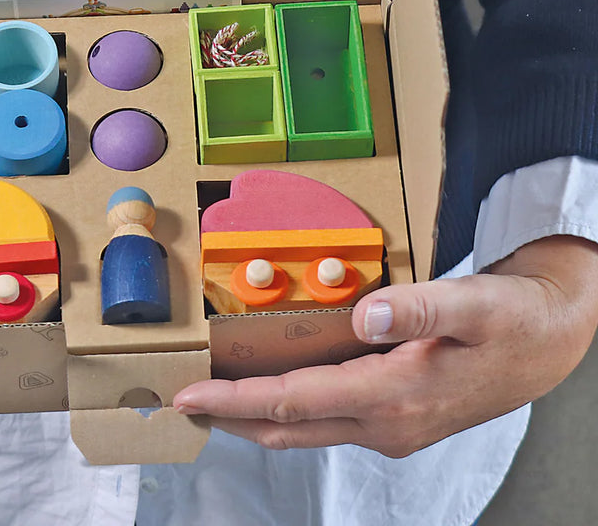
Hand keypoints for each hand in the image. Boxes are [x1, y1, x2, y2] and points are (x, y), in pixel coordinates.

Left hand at [173, 235, 597, 457]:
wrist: (550, 343)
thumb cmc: (511, 320)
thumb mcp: (471, 305)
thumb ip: (415, 308)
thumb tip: (363, 315)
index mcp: (393, 396)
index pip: (292, 402)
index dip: (235, 399)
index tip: (189, 394)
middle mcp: (385, 423)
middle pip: (287, 426)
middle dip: (230, 415)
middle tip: (182, 398)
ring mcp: (390, 426)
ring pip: (304, 426)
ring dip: (255, 413)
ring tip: (213, 392)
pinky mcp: (395, 417)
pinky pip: (325, 417)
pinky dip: (287, 405)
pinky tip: (271, 384)